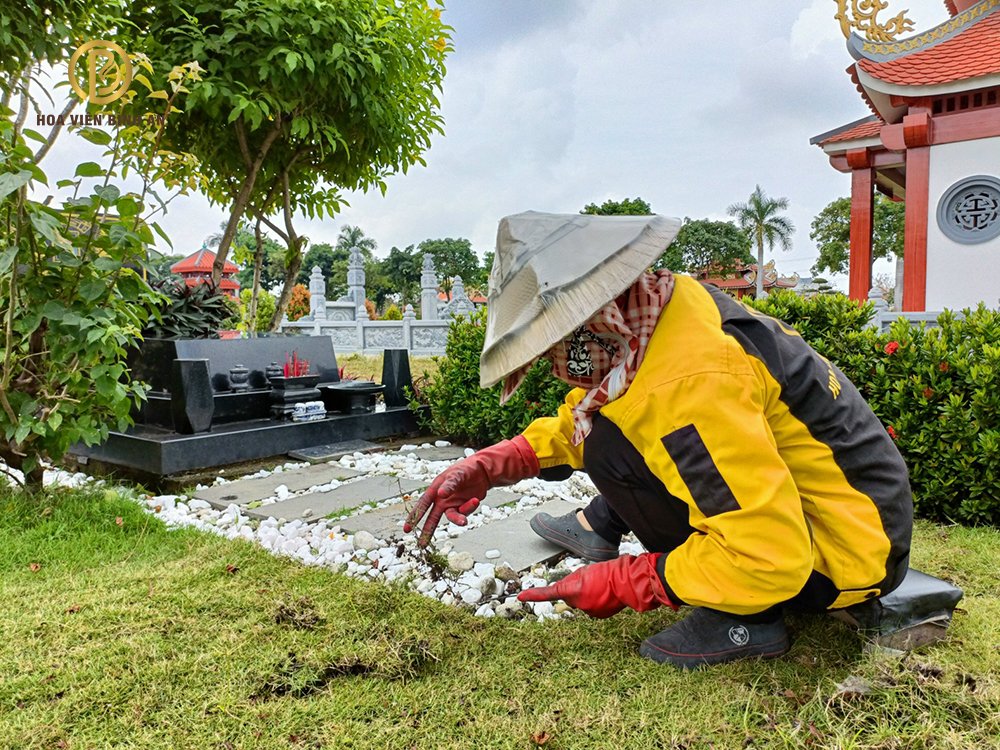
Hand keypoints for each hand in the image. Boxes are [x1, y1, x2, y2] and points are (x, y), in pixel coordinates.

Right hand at [404, 435, 538, 545]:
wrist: (483, 472)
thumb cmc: (465, 469)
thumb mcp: (457, 474)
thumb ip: (449, 485)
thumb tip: (440, 494)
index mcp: (435, 490)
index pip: (423, 505)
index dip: (414, 516)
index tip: (407, 529)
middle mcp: (442, 500)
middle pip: (432, 518)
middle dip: (427, 531)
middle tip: (421, 545)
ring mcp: (453, 505)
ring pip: (452, 518)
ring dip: (458, 520)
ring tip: (463, 522)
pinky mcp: (464, 508)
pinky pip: (465, 513)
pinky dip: (470, 508)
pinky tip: (475, 499)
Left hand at [517, 553, 675, 617]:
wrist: (627, 582)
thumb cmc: (607, 572)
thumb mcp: (584, 570)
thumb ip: (572, 581)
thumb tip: (568, 591)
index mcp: (573, 590)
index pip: (549, 592)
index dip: (534, 595)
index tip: (520, 596)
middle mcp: (578, 604)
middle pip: (568, 596)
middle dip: (574, 589)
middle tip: (589, 579)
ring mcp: (588, 611)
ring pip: (580, 602)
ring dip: (587, 594)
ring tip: (600, 585)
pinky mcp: (598, 616)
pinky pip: (591, 607)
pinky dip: (595, 601)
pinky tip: (605, 593)